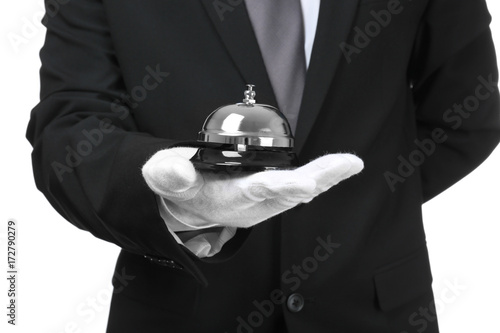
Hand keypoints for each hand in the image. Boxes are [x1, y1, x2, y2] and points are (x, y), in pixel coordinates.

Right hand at [142, 147, 362, 227]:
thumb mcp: (162, 177)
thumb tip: (179, 170)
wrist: (187, 201)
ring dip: (325, 177)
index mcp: (226, 199)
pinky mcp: (270, 191)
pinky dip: (320, 175)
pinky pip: (299, 184)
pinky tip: (340, 166)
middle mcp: (251, 203)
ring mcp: (263, 199)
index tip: (303, 185)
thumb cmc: (179, 187)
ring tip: (350, 164)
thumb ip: (167, 174)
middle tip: (346, 165)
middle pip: (288, 193)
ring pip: (299, 189)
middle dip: (317, 180)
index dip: (279, 188)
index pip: (254, 193)